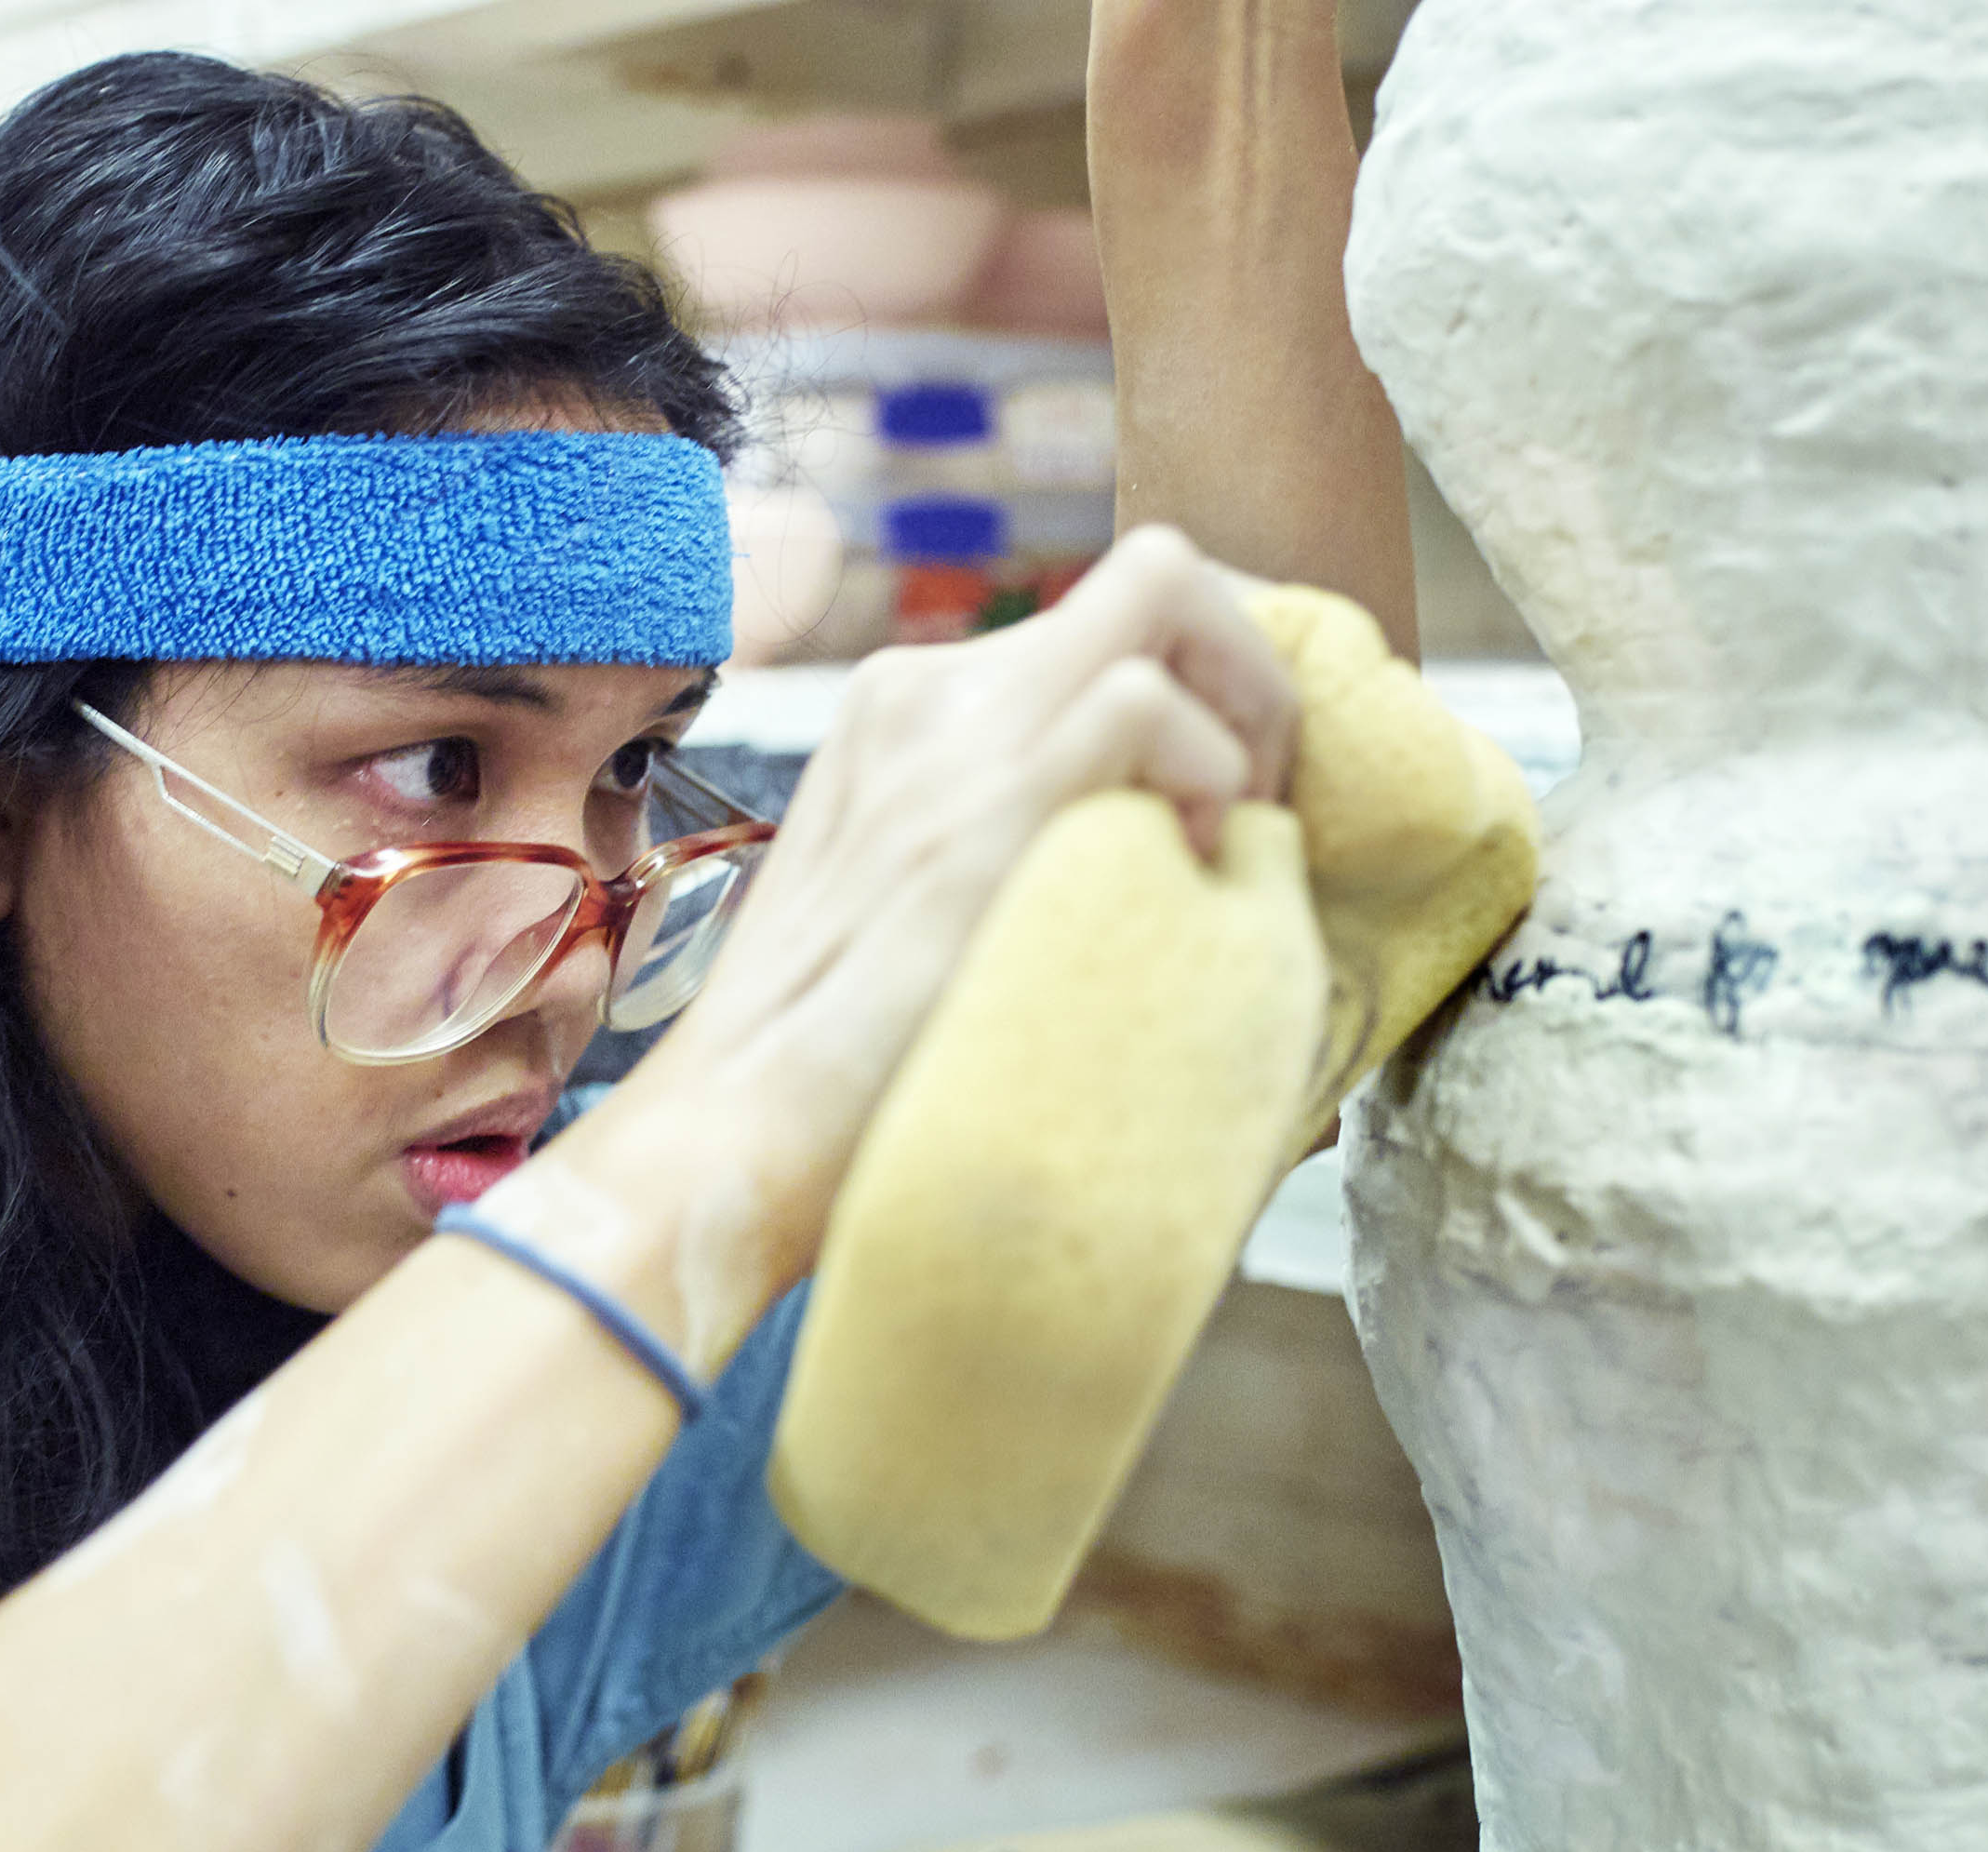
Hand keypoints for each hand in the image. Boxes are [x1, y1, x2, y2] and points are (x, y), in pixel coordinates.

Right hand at [621, 526, 1297, 1324]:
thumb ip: (1012, 846)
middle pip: (1155, 573)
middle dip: (1252, 670)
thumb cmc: (833, 1075)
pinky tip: (1177, 876)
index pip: (1107, 623)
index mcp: (907, 712)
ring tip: (1220, 851)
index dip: (1207, 686)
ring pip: (1168, 590)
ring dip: (1244, 718)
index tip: (1227, 805)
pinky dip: (1207, 776)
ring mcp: (952, 728)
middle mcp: (929, 690)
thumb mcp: (918, 915)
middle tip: (1257, 807)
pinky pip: (1147, 702)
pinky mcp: (985, 799)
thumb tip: (1150, 853)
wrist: (730, 1142)